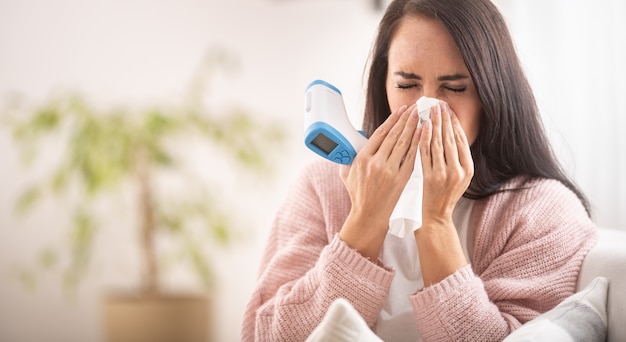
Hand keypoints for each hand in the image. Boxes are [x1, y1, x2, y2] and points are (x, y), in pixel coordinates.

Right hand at [338, 104, 420, 259]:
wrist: (369, 216)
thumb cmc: (358, 195)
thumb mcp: (347, 174)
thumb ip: (348, 157)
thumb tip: (351, 142)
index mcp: (362, 159)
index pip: (380, 133)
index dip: (392, 119)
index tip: (401, 109)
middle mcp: (376, 163)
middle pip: (394, 135)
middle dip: (406, 119)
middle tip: (415, 107)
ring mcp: (390, 172)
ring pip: (404, 144)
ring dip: (414, 127)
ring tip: (421, 115)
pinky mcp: (401, 180)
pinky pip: (411, 158)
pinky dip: (418, 144)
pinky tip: (424, 134)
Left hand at [419, 101, 473, 224]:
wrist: (434, 219)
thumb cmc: (442, 197)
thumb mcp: (457, 179)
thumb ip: (456, 159)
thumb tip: (451, 134)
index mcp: (468, 169)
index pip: (461, 140)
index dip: (455, 123)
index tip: (448, 109)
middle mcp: (458, 171)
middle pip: (451, 138)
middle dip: (445, 119)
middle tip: (439, 103)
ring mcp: (444, 174)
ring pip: (439, 143)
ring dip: (435, 124)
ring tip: (431, 109)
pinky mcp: (429, 178)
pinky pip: (426, 153)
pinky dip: (424, 138)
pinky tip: (422, 126)